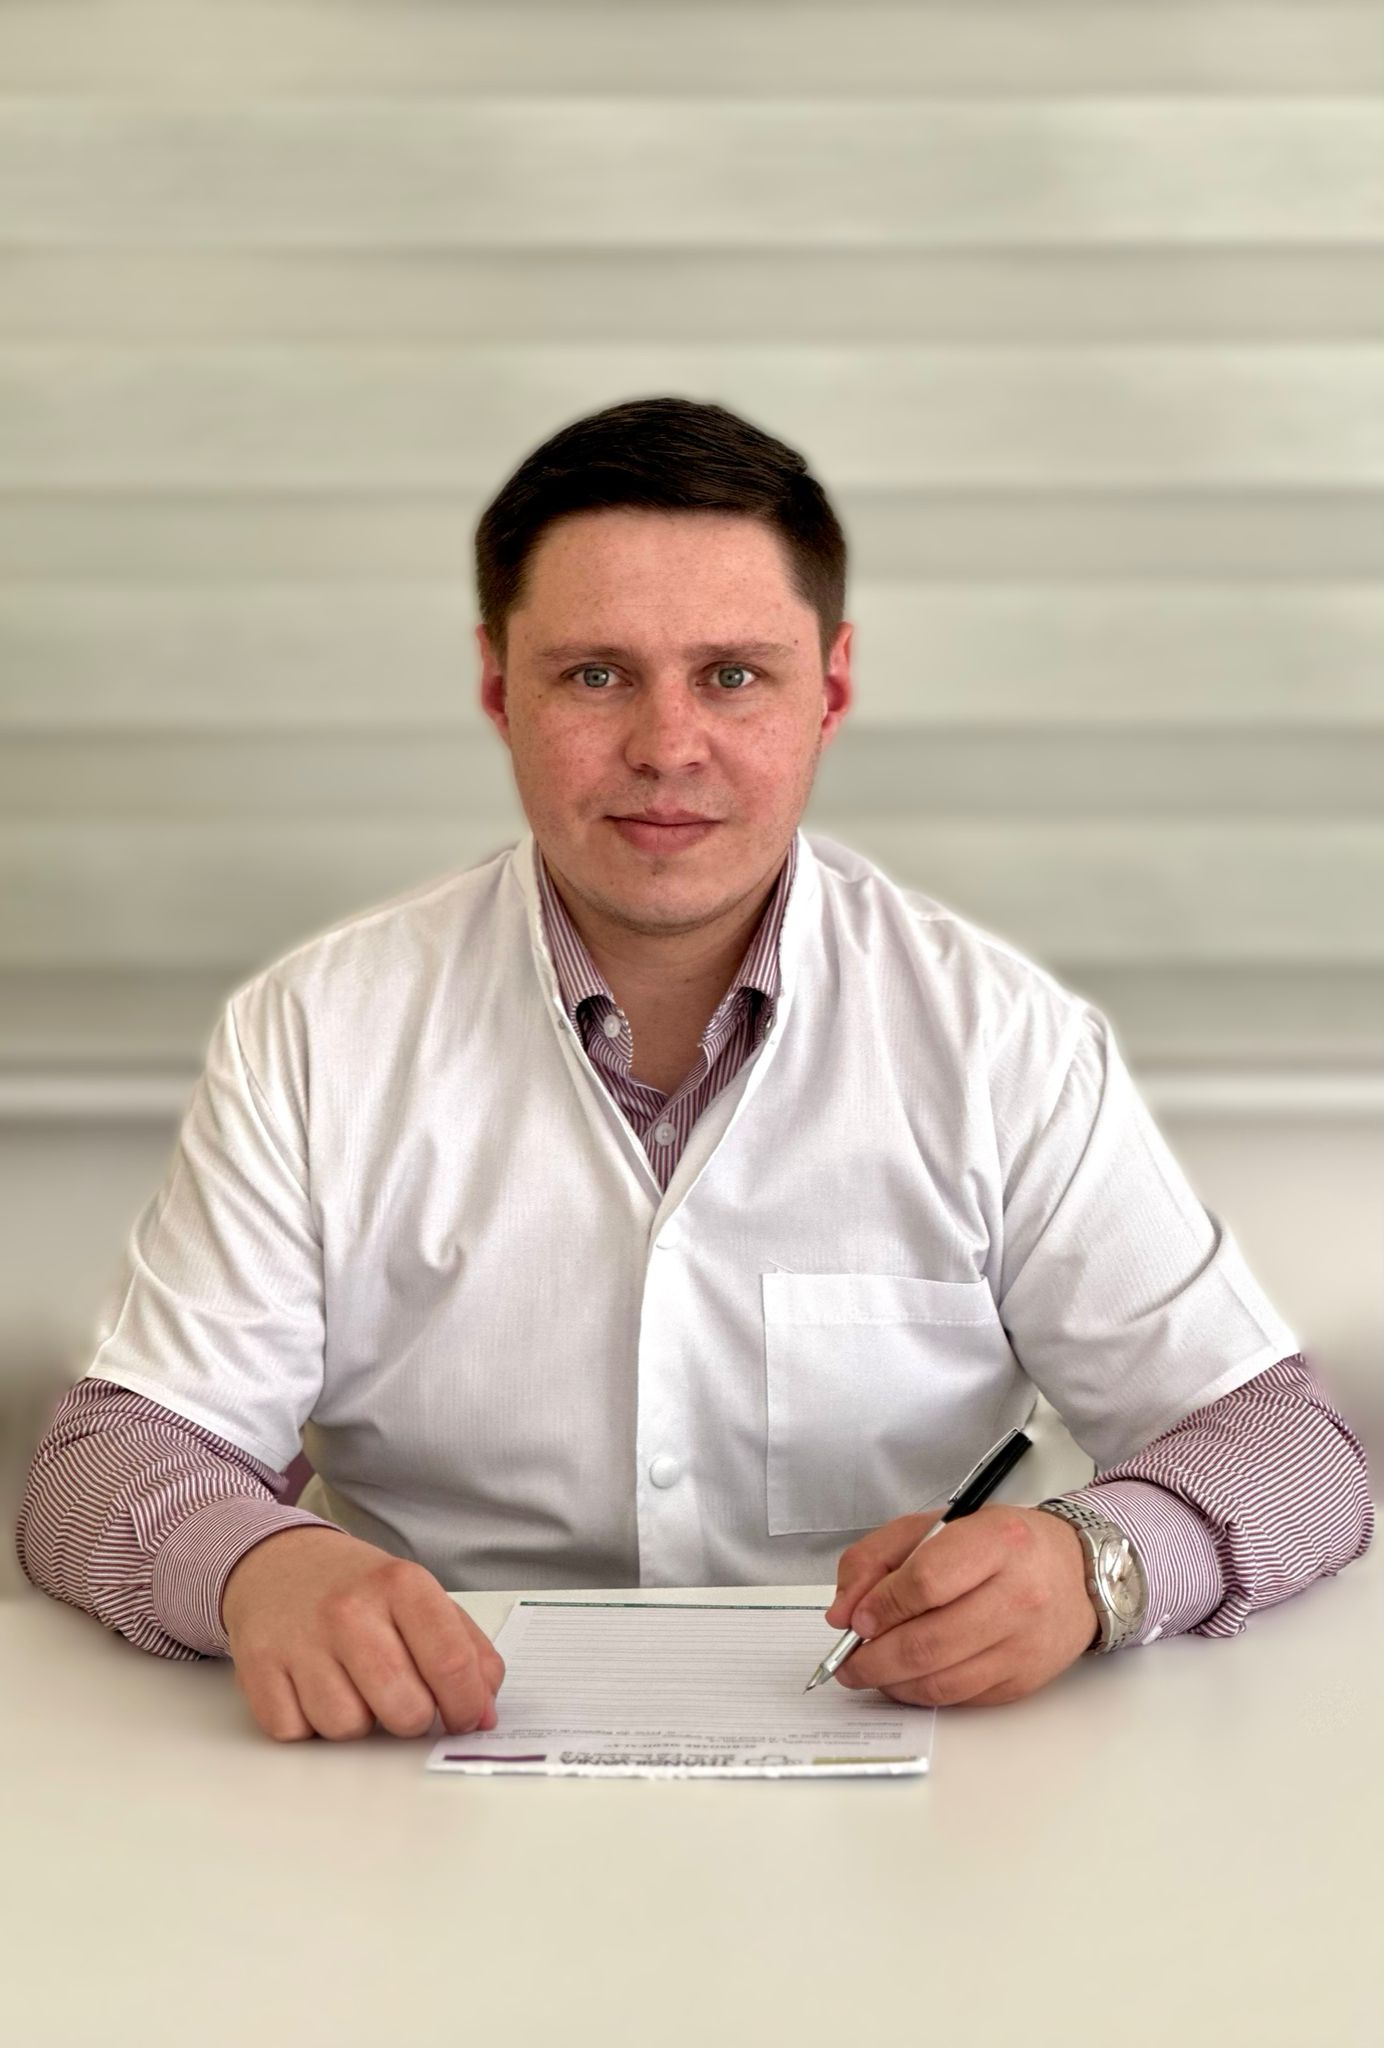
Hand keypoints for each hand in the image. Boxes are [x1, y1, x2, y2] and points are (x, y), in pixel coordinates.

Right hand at [221, 1525, 504, 1741]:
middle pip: (404, 1709)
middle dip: (412, 1718)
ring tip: (350, 1683)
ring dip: (357, 1720)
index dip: (467, 1705)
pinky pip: (296, 1732)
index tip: (467, 1718)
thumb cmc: (358, 1588)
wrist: (276, 1562)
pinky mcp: (257, 1667)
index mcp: (400, 1584)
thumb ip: (466, 1650)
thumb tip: (484, 1714)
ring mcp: (300, 1639)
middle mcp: (349, 1610)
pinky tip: (310, 1686)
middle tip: (402, 1696)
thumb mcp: (420, 1597)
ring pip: (348, 1728)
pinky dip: (308, 1724)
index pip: (451, 1663)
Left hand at [823, 1504, 1100, 1707]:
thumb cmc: (999, 1545)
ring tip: (869, 1672)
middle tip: (848, 1661)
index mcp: (996, 1542)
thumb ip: (878, 1558)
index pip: (926, 1582)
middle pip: (928, 1642)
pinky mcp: (1023, 1680)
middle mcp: (1017, 1595)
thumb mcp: (936, 1526)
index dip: (882, 1606)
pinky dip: (921, 1694)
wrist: (1075, 1572)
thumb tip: (843, 1613)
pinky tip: (905, 1678)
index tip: (856, 1619)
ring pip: (941, 1680)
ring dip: (891, 1683)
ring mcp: (1024, 1644)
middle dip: (873, 1659)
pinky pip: (960, 1698)